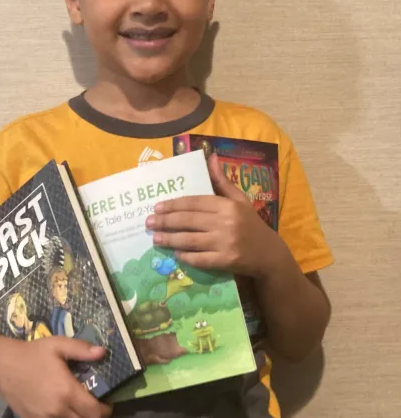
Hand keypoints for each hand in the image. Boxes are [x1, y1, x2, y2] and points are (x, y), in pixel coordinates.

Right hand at [0, 337, 111, 417]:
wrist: (4, 369)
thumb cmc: (34, 355)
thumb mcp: (58, 345)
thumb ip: (82, 349)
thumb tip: (103, 352)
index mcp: (67, 392)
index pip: (96, 413)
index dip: (106, 411)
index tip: (106, 402)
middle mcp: (58, 412)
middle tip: (97, 408)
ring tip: (84, 415)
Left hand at [145, 153, 280, 277]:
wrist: (268, 253)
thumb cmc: (250, 223)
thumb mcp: (239, 199)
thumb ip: (221, 181)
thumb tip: (210, 156)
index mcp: (227, 205)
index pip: (194, 202)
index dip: (173, 204)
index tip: (157, 207)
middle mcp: (225, 222)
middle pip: (188, 220)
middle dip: (165, 221)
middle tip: (149, 223)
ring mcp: (225, 243)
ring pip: (190, 240)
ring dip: (170, 239)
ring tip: (156, 238)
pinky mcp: (225, 261)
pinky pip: (199, 258)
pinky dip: (185, 256)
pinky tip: (175, 253)